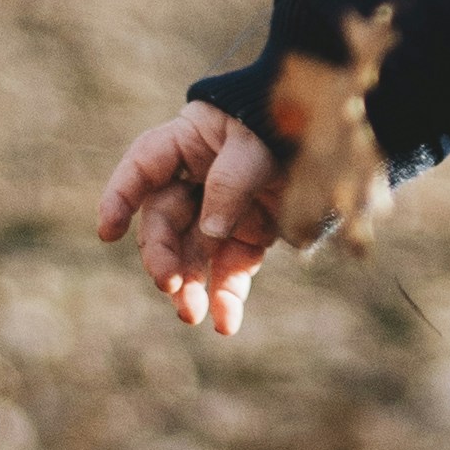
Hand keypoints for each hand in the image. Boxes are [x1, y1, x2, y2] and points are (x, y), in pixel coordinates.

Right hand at [93, 95, 285, 337]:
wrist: (341, 138)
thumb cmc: (290, 125)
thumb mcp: (258, 144)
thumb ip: (230, 182)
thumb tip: (210, 232)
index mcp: (189, 141)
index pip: (144, 166)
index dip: (121, 196)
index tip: (108, 231)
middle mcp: (197, 179)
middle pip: (165, 220)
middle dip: (162, 254)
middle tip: (168, 284)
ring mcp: (222, 211)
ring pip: (192, 254)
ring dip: (188, 285)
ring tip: (192, 314)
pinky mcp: (249, 237)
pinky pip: (231, 270)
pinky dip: (227, 297)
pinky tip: (225, 324)